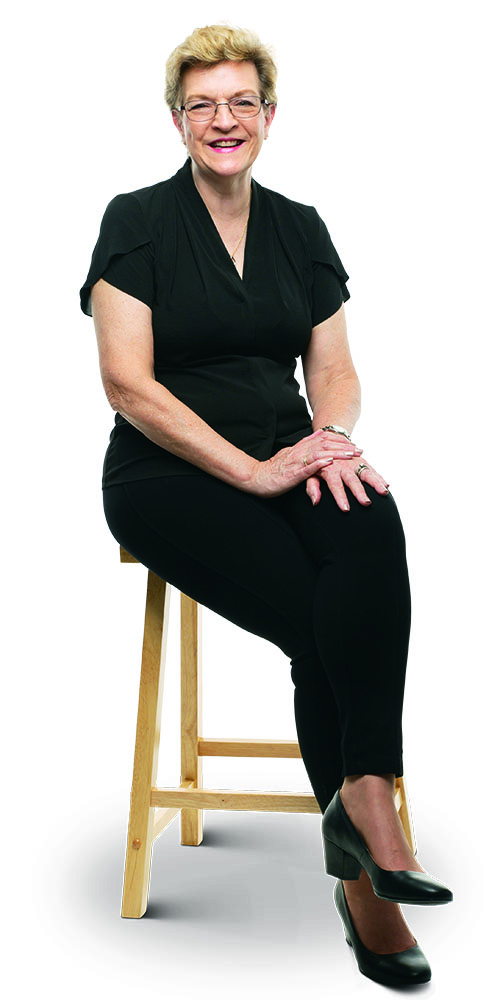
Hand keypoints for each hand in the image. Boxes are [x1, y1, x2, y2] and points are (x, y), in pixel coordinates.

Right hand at [246, 430, 362, 497]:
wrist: (255, 478)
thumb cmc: (273, 470)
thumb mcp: (291, 455)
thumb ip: (304, 446)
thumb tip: (319, 436)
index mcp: (299, 448)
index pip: (322, 440)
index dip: (339, 441)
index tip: (353, 444)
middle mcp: (299, 452)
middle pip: (324, 444)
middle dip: (342, 446)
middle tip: (358, 450)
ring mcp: (296, 462)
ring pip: (318, 454)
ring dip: (336, 454)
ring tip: (350, 455)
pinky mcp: (292, 474)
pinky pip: (307, 468)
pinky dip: (319, 464)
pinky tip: (330, 463)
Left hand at [306, 454, 390, 510]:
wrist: (327, 439)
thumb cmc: (317, 461)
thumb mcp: (310, 473)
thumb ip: (312, 487)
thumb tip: (315, 501)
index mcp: (329, 469)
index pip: (335, 485)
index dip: (340, 497)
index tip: (346, 509)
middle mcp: (343, 465)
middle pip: (353, 480)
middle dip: (360, 492)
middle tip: (366, 503)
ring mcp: (354, 462)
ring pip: (366, 472)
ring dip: (376, 482)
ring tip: (384, 492)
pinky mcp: (361, 460)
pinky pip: (372, 469)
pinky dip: (379, 476)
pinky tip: (386, 485)